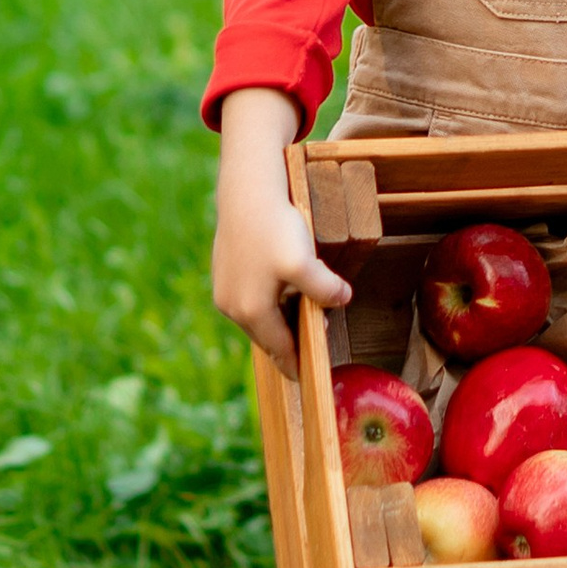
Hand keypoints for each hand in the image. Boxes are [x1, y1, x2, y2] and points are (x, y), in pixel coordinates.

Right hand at [211, 88, 350, 374]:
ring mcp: (224, 288)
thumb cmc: (274, 226)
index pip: (280, 349)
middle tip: (311, 355)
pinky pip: (251, 299)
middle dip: (289, 346)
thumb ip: (324, 289)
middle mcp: (232, 305)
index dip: (298, 364)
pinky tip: (284, 296)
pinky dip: (269, 306)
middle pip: (267, 336)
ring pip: (258, 317)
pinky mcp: (225, 270)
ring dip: (279, 324)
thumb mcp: (303, 263)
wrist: (246, 189)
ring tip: (302, 326)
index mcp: (251, 311)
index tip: (310, 378)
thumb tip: (342, 301)